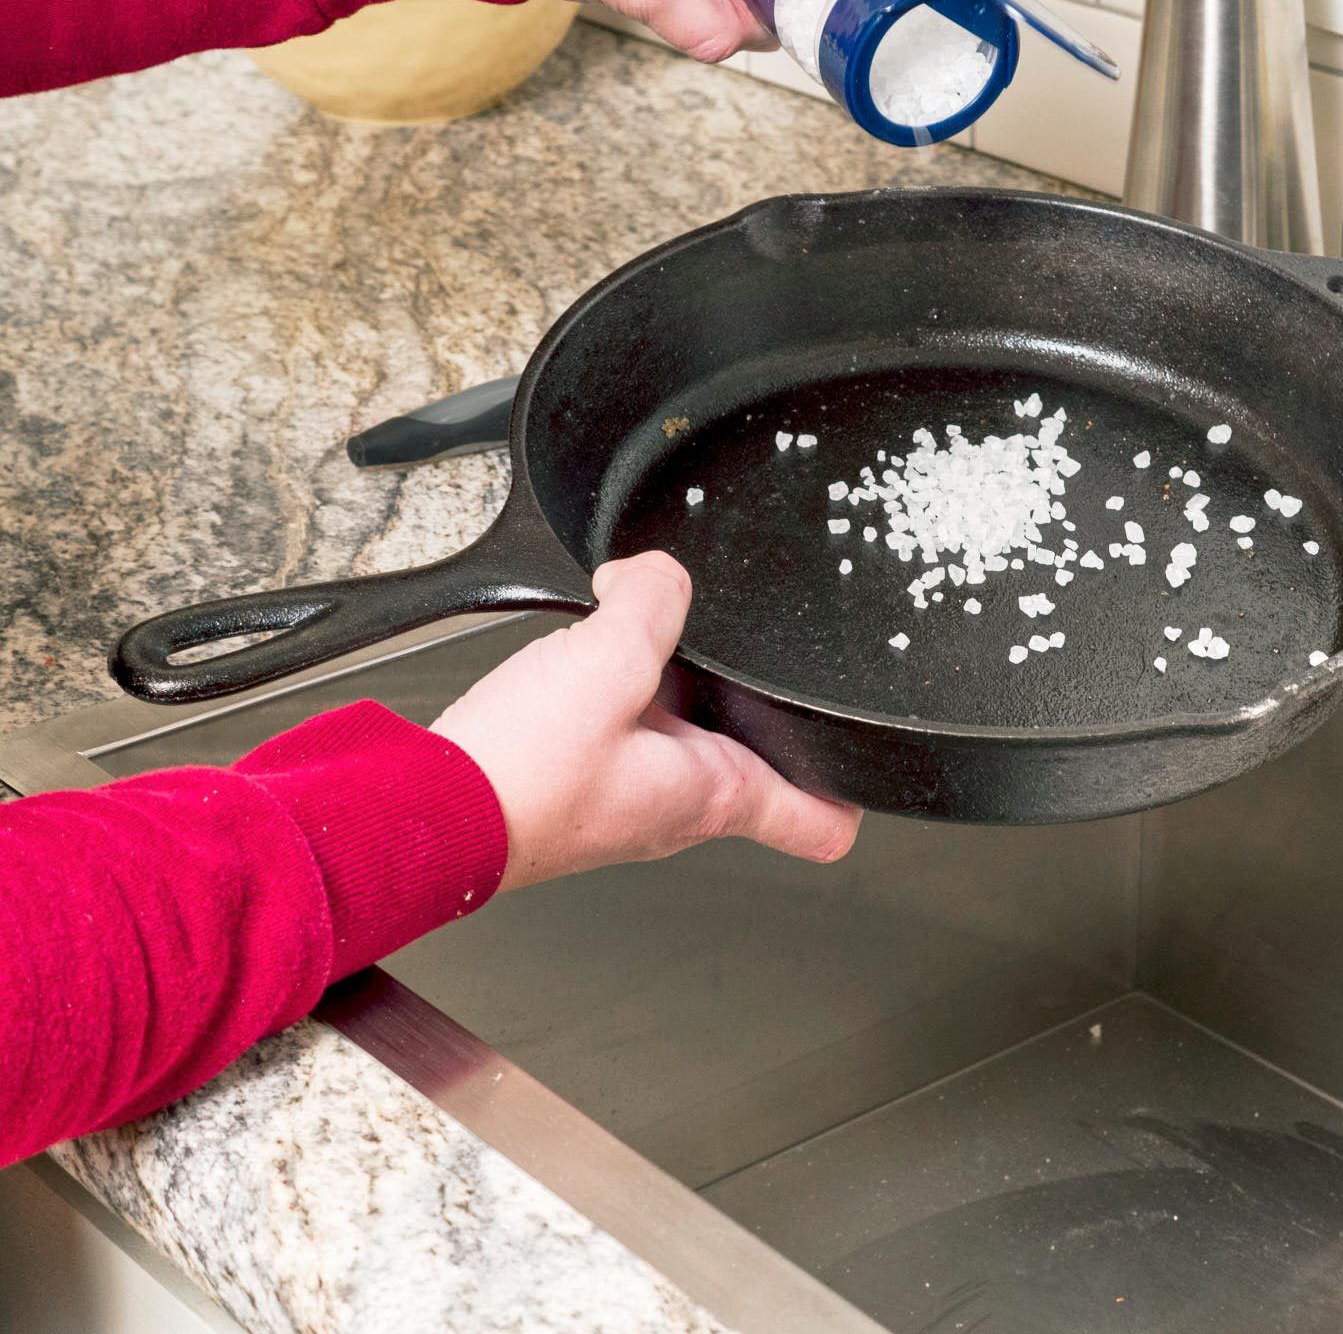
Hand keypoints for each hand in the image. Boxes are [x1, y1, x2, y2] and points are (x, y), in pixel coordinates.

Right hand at [431, 551, 861, 890]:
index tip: (871, 755)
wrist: (420, 811)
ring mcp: (626, 792)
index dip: (855, 783)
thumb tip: (657, 572)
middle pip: (748, 745)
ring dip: (675, 673)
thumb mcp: (610, 660)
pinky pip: (625, 715)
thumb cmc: (516, 779)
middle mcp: (675, 804)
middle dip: (750, 691)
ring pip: (682, 722)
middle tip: (747, 645)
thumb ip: (652, 600)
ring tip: (653, 621)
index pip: (821, 820)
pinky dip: (619, 676)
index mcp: (713, 795)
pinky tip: (590, 642)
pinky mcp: (576, 773)